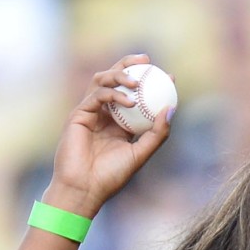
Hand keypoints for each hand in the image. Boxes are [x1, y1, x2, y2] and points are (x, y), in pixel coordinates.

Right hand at [43, 54, 173, 216]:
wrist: (84, 189)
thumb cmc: (111, 176)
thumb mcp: (140, 154)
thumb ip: (156, 134)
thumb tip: (171, 109)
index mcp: (119, 123)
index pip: (135, 95)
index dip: (150, 82)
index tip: (168, 77)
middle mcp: (104, 114)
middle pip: (115, 80)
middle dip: (129, 64)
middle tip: (147, 60)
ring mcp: (90, 112)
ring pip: (102, 81)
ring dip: (119, 75)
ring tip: (136, 81)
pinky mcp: (78, 114)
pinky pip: (96, 96)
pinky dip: (112, 94)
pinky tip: (128, 101)